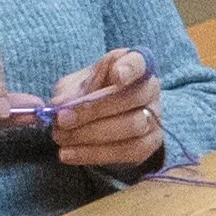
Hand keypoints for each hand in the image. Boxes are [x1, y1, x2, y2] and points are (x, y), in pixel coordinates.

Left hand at [49, 49, 164, 169]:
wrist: (104, 121)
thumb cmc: (90, 94)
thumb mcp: (76, 85)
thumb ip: (69, 91)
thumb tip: (60, 104)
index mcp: (135, 65)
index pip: (139, 62)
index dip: (130, 68)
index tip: (117, 75)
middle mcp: (150, 89)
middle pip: (132, 98)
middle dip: (94, 110)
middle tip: (62, 119)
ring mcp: (154, 117)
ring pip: (131, 127)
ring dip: (91, 134)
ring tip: (62, 138)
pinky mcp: (149, 144)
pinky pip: (126, 151)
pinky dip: (94, 154)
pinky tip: (70, 154)